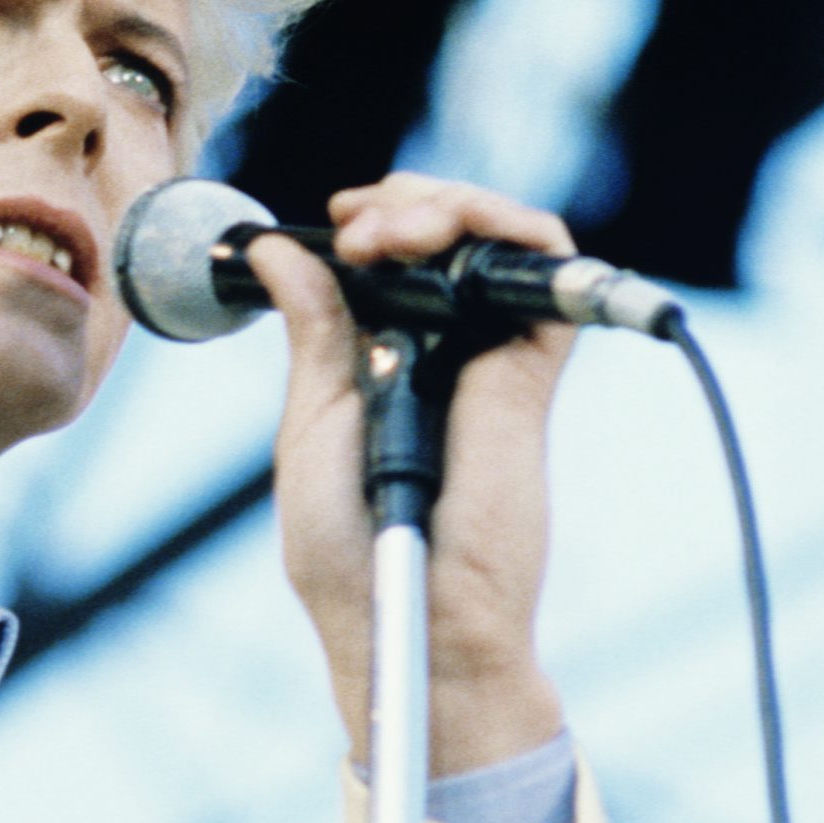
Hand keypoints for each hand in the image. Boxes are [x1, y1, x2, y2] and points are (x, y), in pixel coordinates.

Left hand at [247, 174, 573, 773]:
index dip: (371, 221)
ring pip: (498, 240)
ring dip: (449, 205)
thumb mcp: (312, 422)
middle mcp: (446, 351)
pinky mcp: (533, 372)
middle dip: (404, 203)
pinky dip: (514, 230)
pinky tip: (456, 229)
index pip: (392, 258)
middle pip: (447, 236)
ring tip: (393, 228)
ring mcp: (493, 358)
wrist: (411, 619)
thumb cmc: (349, 553)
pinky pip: (548, 274)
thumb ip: (313, 331)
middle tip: (357, 222)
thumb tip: (276, 249)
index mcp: (385, 362)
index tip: (332, 220)